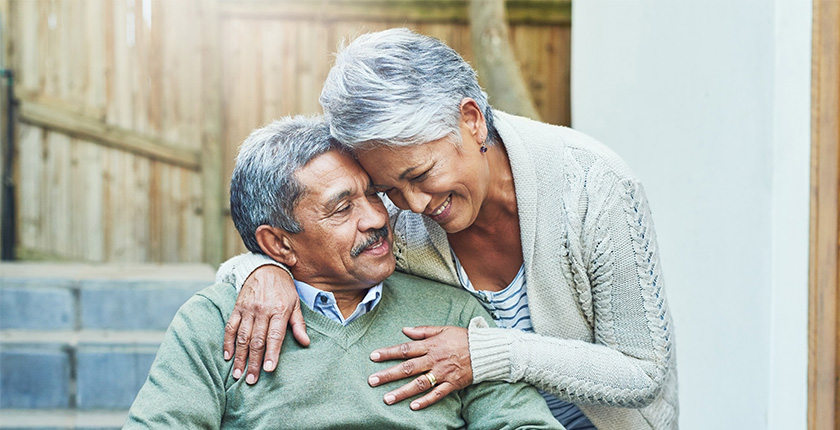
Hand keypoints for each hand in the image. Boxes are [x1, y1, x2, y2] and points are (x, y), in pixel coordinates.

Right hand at [224, 265, 309, 383]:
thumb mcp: (295, 303)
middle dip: (253, 362)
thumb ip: (299, 324)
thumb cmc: (283, 289)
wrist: (265, 268)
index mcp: (279, 310)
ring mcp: (248, 309)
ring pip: (242, 336)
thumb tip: (305, 342)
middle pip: (257, 340)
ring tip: (238, 373)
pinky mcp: (237, 308)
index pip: (275, 336)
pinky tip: (227, 356)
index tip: (269, 370)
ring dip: (239, 356)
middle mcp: (262, 310)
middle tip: (251, 380)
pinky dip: (228, 342)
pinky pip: (230, 327)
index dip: (272, 353)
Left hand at [368, 326, 471, 409]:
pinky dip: (425, 401)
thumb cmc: (463, 338)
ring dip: (402, 392)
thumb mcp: (442, 329)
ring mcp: (442, 373)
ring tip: (386, 399)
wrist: (485, 350)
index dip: (388, 353)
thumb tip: (405, 329)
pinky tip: (412, 406)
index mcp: (430, 345)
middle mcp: (434, 360)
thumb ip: (423, 330)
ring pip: (419, 384)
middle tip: (372, 381)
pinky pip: (437, 394)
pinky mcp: (452, 384)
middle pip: (407, 368)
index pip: (405, 349)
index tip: (373, 356)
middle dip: (388, 375)